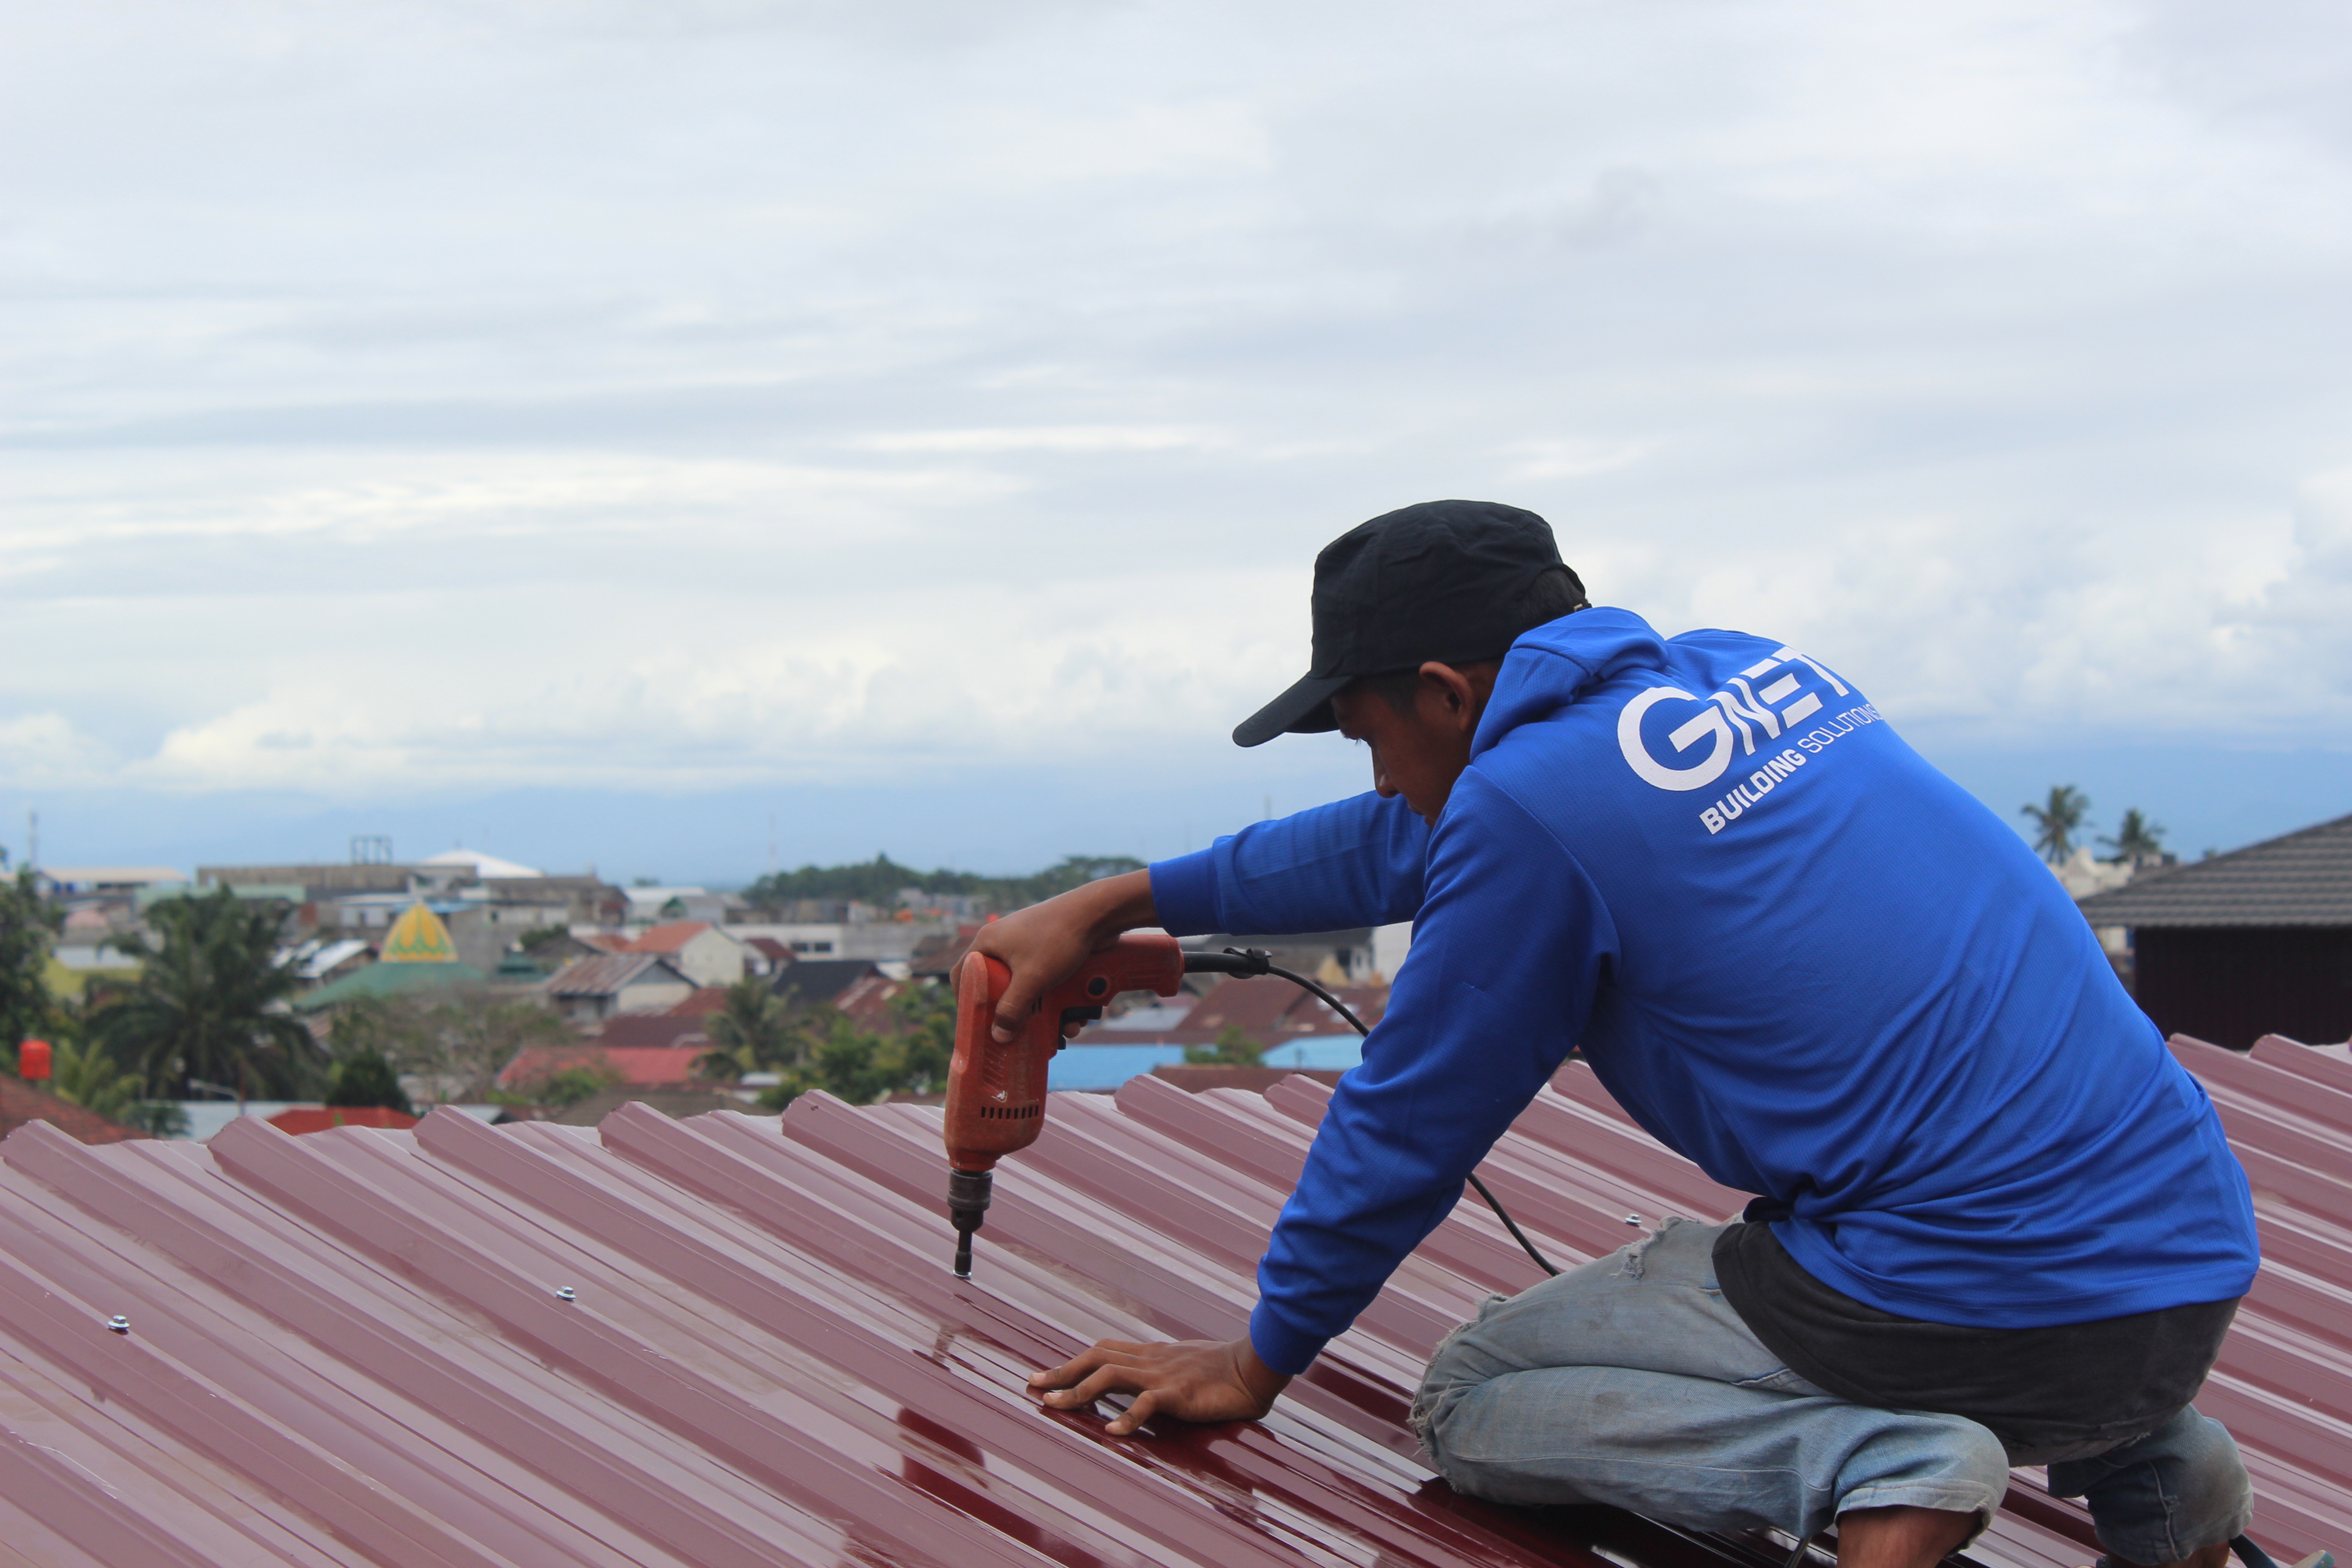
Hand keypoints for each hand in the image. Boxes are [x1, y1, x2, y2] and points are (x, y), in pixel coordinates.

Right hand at [970, 869, 1156, 1042]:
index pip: (963, 973)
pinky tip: (1074, 1017)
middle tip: (1018, 1033)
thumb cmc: (1056, 940)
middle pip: (997, 984)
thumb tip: (998, 1037)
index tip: (976, 1023)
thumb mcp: (1031, 979)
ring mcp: (1029, 944)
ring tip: (1060, 1030)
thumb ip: (1012, 1009)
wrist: (1097, 912)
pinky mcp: (1051, 949)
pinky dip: (1058, 999)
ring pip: (1028, 986)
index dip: (966, 999)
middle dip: (1014, 1012)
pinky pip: (1048, 980)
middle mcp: (1005, 941)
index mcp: (989, 941)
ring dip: (1043, 1012)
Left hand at [1027, 1335, 1289, 1436]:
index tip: (1043, 1376)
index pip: (1102, 1351)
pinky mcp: (1180, 1393)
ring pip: (1111, 1375)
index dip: (1071, 1362)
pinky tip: (1112, 1431)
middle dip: (1061, 1373)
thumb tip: (1139, 1381)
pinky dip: (1128, 1417)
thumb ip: (1159, 1368)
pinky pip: (1148, 1402)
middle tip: (1032, 1386)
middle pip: (1096, 1358)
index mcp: (1151, 1354)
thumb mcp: (1182, 1364)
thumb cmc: (1222, 1368)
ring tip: (1054, 1405)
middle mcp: (1150, 1360)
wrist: (1254, 1366)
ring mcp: (1163, 1374)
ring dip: (1079, 1390)